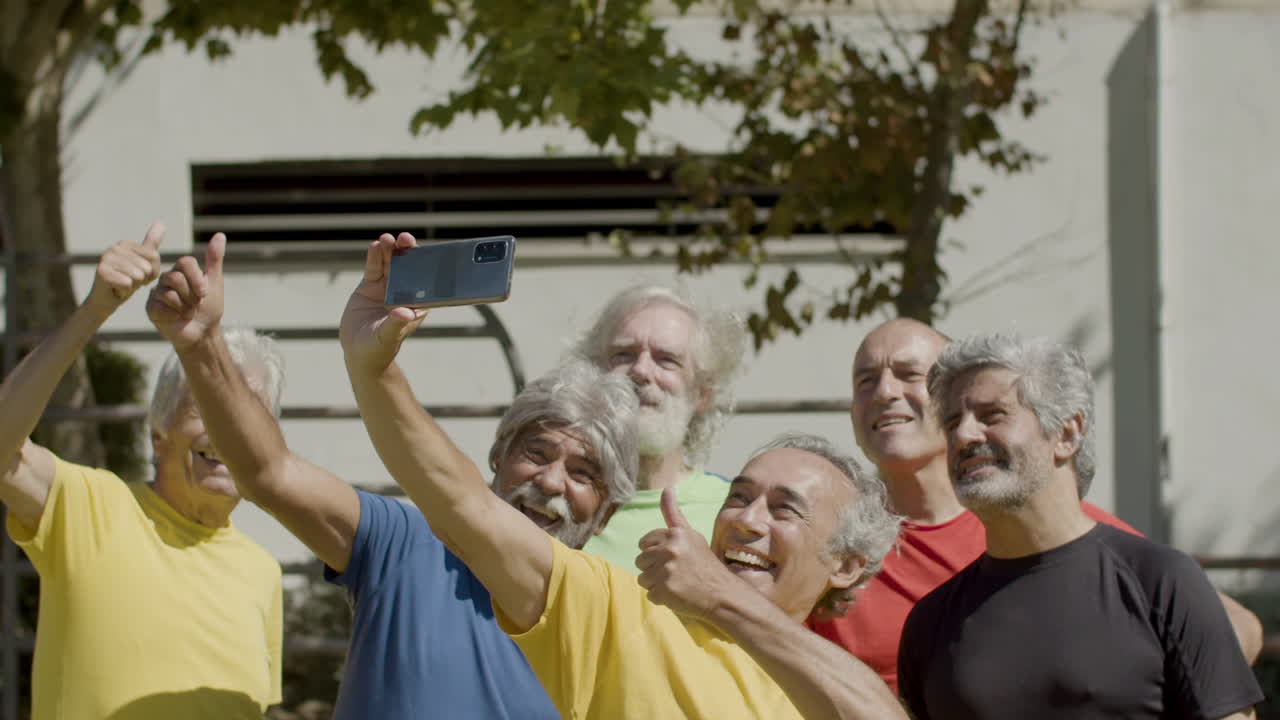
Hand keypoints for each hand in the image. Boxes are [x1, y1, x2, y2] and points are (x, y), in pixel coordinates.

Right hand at [85, 222, 163, 313]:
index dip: (151, 272)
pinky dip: (124, 292)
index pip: (154, 257)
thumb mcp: (143, 263)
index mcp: (125, 243)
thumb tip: (161, 222)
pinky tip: (116, 290)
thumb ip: (151, 244)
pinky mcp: (101, 272)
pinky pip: (128, 284)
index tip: (138, 275)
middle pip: (147, 267)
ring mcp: (106, 258)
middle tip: (128, 281)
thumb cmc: (127, 282)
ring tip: (122, 285)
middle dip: (142, 280)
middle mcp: (114, 248)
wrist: (106, 300)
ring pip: (138, 276)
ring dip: (133, 286)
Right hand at [146, 232, 225, 351]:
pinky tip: (176, 318)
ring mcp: (157, 293)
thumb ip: (214, 259)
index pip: (185, 262)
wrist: (202, 332)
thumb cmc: (209, 308)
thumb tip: (219, 235)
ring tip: (187, 312)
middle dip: (192, 295)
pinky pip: (161, 307)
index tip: (205, 293)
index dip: (197, 278)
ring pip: (169, 293)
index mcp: (180, 271)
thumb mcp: (215, 282)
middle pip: (176, 278)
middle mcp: (166, 279)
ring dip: (185, 306)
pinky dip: (175, 315)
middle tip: (195, 304)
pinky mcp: (151, 308)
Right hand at [339, 233, 427, 377]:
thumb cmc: (379, 348)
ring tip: (387, 239)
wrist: (359, 352)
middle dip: (408, 252)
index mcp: (416, 303)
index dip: (425, 265)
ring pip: (390, 264)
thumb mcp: (387, 337)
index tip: (425, 252)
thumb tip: (404, 312)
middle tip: (405, 239)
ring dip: (390, 251)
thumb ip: (396, 324)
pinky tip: (375, 245)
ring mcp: (387, 287)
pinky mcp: (370, 285)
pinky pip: (374, 268)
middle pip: (408, 267)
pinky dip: (374, 257)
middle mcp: (404, 292)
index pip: (425, 281)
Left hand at [636, 488, 740, 620]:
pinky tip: (677, 594)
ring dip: (656, 583)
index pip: (644, 542)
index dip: (656, 552)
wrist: (722, 593)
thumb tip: (666, 488)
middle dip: (654, 568)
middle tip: (676, 572)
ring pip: (643, 578)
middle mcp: (670, 550)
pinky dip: (661, 598)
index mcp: (675, 534)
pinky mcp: (665, 591)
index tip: (672, 558)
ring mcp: (666, 571)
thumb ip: (673, 513)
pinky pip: (649, 594)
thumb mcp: (690, 534)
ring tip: (676, 583)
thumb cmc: (704, 563)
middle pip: (640, 560)